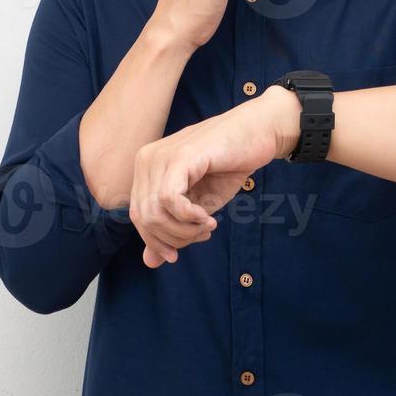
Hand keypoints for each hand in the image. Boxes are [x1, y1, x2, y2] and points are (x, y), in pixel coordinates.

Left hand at [130, 91, 293, 268]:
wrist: (258, 134)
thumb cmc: (227, 167)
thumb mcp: (196, 207)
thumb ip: (171, 230)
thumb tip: (149, 262)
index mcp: (145, 168)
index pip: (137, 216)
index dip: (156, 241)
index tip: (179, 253)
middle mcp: (146, 159)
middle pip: (143, 218)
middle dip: (172, 238)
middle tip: (202, 235)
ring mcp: (160, 156)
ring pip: (154, 213)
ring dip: (183, 231)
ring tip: (207, 226)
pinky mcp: (179, 157)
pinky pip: (169, 200)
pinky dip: (189, 218)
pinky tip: (207, 218)